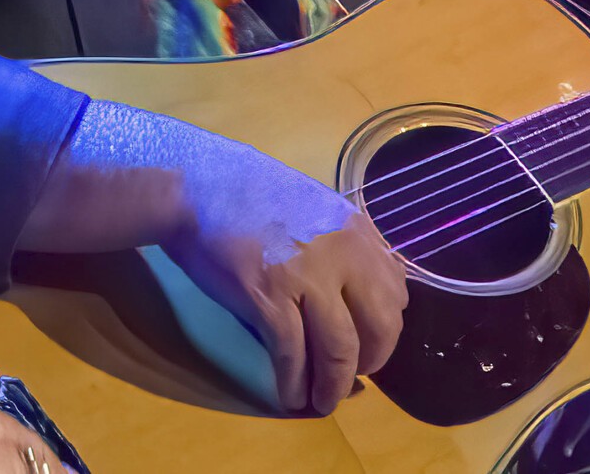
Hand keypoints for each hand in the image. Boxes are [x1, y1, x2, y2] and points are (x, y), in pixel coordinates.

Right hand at [163, 135, 407, 415]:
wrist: (192, 187)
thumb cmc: (246, 191)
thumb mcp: (313, 204)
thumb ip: (341, 240)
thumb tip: (355, 285)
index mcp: (356, 230)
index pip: (396, 293)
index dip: (384, 327)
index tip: (367, 342)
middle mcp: (343, 254)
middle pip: (380, 328)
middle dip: (369, 363)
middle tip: (352, 377)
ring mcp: (307, 277)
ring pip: (339, 351)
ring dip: (334, 387)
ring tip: (323, 401)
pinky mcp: (269, 299)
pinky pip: (293, 355)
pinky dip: (295, 383)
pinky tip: (292, 396)